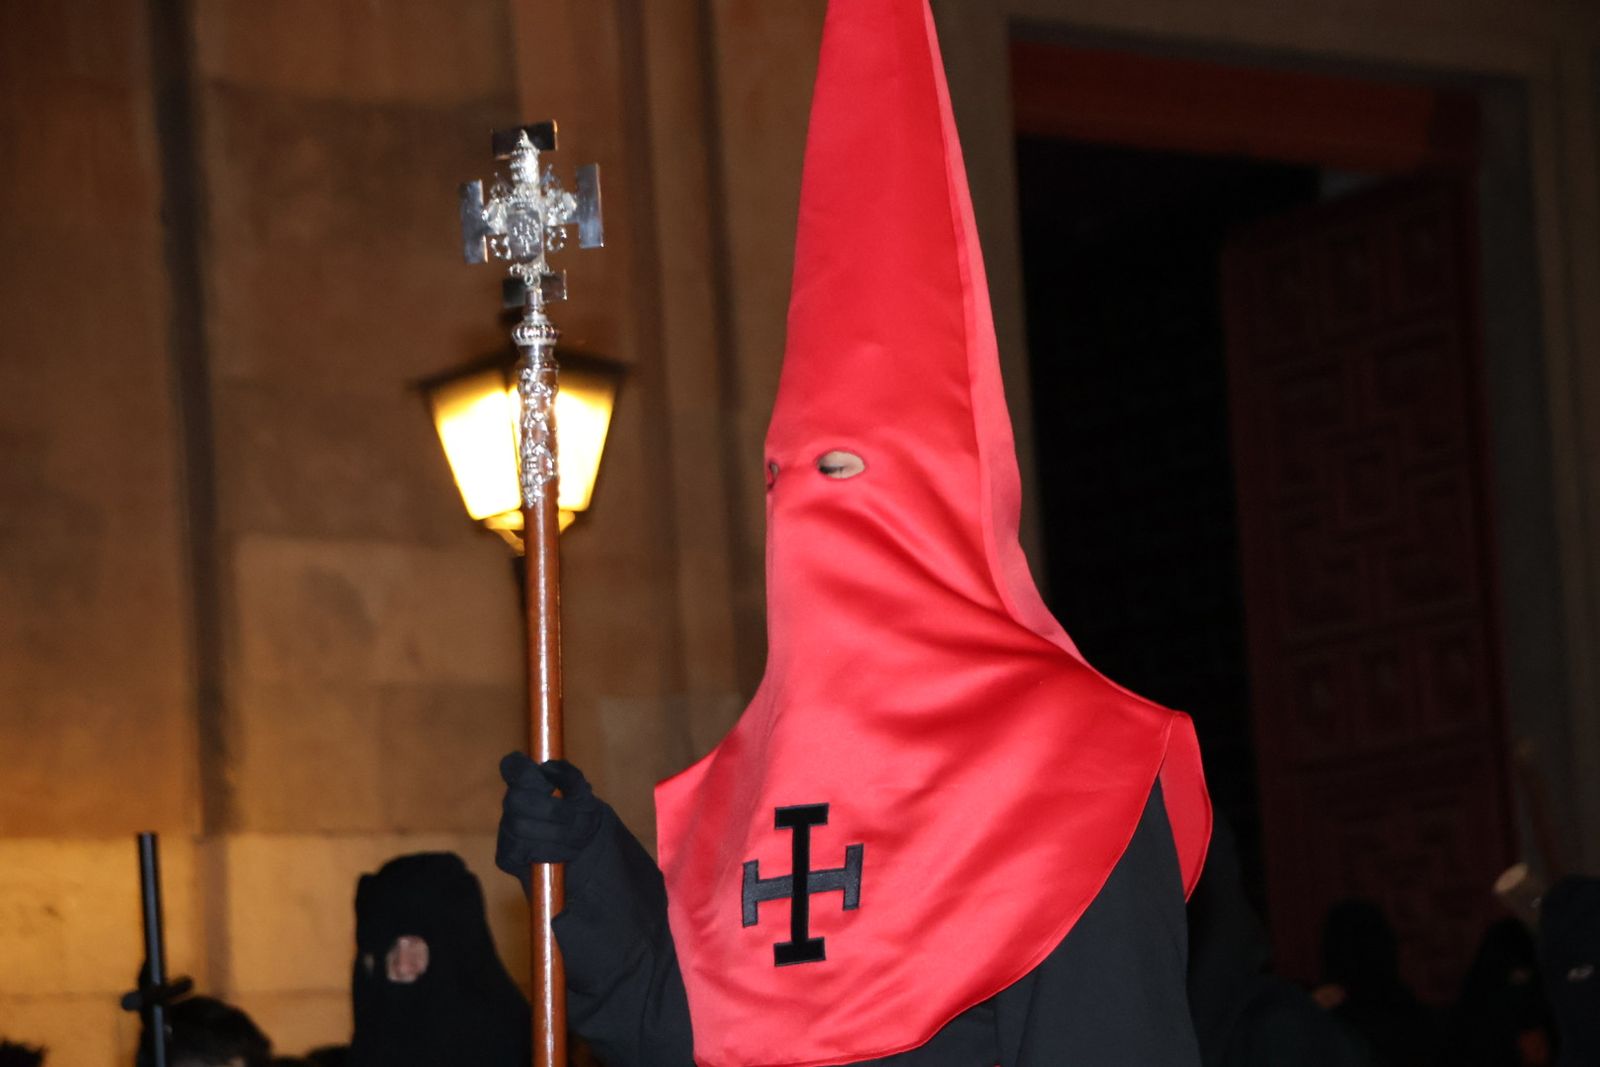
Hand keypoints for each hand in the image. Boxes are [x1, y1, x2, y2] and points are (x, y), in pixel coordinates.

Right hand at [496, 753, 604, 892]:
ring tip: (575, 837)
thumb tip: (548, 767)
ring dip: (554, 833)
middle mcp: (512, 802)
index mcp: (527, 780)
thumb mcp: (583, 793)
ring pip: (520, 827)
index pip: (513, 766)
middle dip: (550, 810)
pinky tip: (562, 852)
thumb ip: (569, 775)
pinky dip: (549, 852)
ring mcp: (505, 829)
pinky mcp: (506, 856)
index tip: (546, 779)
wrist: (585, 849)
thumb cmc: (580, 812)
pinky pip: (521, 851)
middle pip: (516, 799)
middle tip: (573, 817)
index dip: (522, 769)